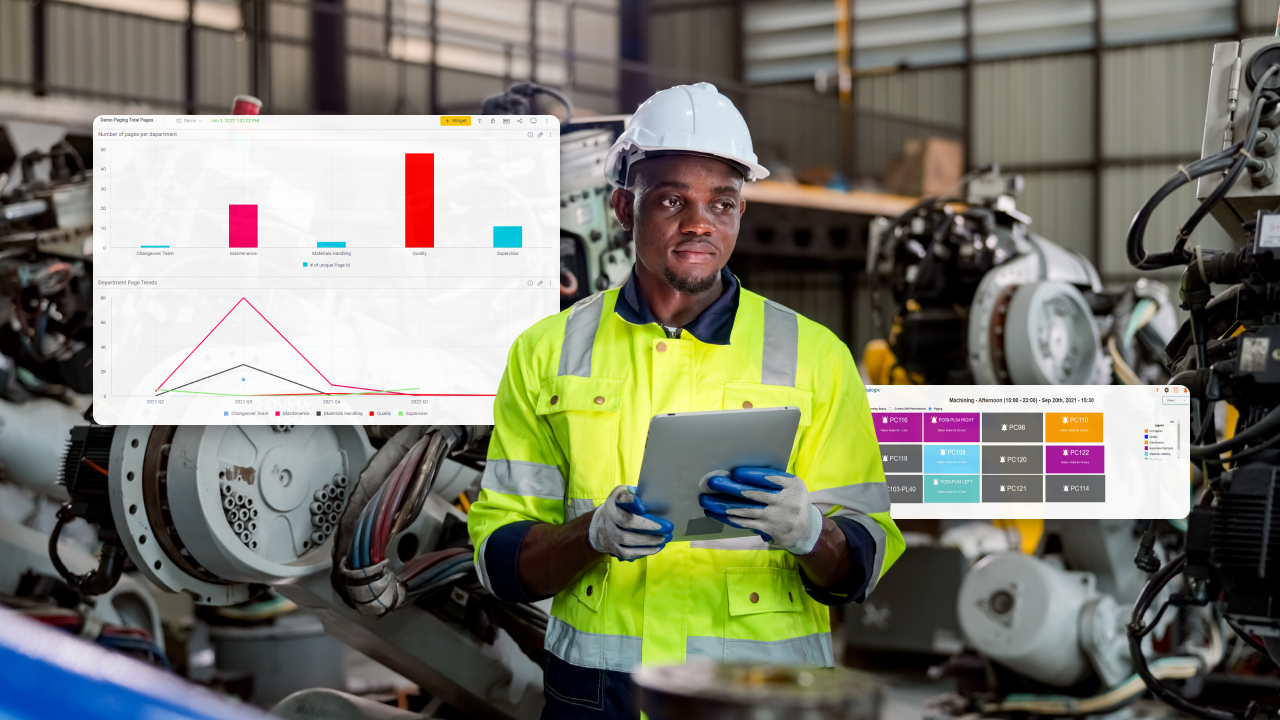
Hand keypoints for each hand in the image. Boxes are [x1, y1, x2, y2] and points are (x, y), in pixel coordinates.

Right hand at [588, 485, 673, 561]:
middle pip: (627, 522)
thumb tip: (653, 499)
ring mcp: (608, 535)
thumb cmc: (619, 507)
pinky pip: (627, 553)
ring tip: (664, 539)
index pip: (621, 499)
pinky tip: (656, 548)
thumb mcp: (624, 494)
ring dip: (649, 541)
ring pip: (627, 540)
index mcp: (613, 502)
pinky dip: (643, 551)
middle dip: (649, 526)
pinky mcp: (612, 549)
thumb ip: (635, 494)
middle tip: (668, 528)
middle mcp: (608, 518)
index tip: (644, 507)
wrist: (599, 525)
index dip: (631, 503)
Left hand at [698, 468, 822, 555]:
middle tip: (713, 483)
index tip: (735, 473)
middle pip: (754, 494)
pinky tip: (715, 513)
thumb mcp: (791, 487)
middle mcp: (785, 501)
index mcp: (791, 484)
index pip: (770, 478)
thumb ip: (772, 481)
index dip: (752, 476)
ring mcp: (776, 517)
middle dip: (731, 488)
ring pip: (745, 510)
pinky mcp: (768, 530)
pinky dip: (728, 518)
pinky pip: (744, 523)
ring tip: (706, 500)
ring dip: (723, 505)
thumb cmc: (791, 501)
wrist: (806, 530)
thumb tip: (737, 474)